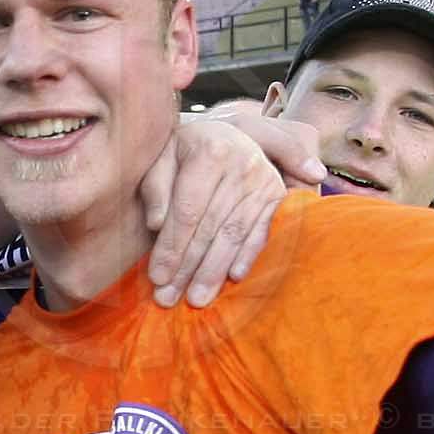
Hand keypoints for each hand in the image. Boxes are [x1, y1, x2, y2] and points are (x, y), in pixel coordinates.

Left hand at [138, 114, 303, 306]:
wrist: (224, 134)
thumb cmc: (184, 151)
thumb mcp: (162, 156)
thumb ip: (155, 187)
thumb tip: (157, 224)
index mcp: (210, 149)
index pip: (188, 209)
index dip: (171, 246)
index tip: (157, 276)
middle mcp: (243, 163)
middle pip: (211, 227)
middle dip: (188, 267)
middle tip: (170, 298)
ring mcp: (264, 180)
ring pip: (235, 234)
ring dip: (214, 271)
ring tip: (196, 298)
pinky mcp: (278, 196)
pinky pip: (262, 232)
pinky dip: (248, 256)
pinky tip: (233, 279)